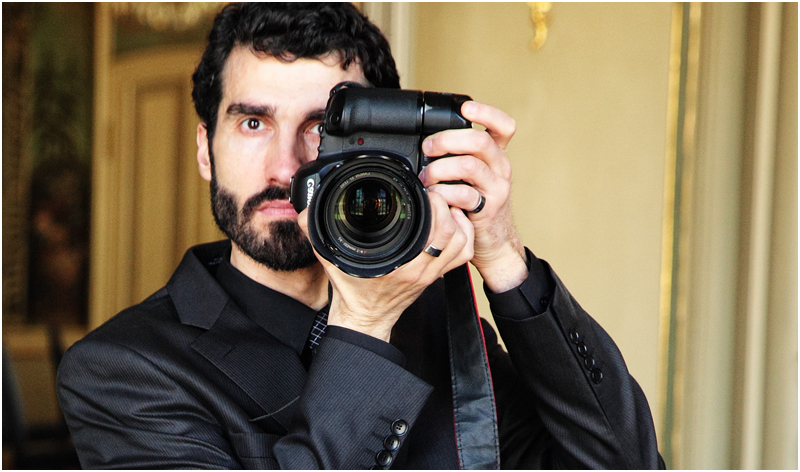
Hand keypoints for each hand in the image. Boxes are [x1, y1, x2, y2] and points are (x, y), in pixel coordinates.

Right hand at [297, 191, 473, 341]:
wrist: (363, 319)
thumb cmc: (350, 291)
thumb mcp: (330, 257)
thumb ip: (315, 230)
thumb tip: (305, 208)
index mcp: (401, 265)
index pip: (436, 230)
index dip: (436, 204)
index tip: (424, 190)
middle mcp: (421, 270)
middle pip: (454, 233)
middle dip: (448, 206)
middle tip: (434, 193)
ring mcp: (432, 274)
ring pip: (462, 244)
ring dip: (459, 221)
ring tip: (444, 205)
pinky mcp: (436, 276)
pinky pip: (461, 255)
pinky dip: (462, 236)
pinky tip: (450, 224)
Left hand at [419, 101, 527, 292]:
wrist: (494, 241)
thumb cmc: (476, 203)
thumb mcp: (472, 175)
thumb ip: (458, 157)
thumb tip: (425, 142)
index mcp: (497, 155)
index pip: (504, 126)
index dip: (486, 113)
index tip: (465, 107)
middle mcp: (501, 168)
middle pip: (480, 141)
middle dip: (447, 140)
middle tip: (427, 148)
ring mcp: (497, 188)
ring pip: (469, 166)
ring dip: (440, 169)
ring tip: (426, 177)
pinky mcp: (488, 209)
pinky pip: (465, 195)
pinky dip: (444, 193)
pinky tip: (435, 196)